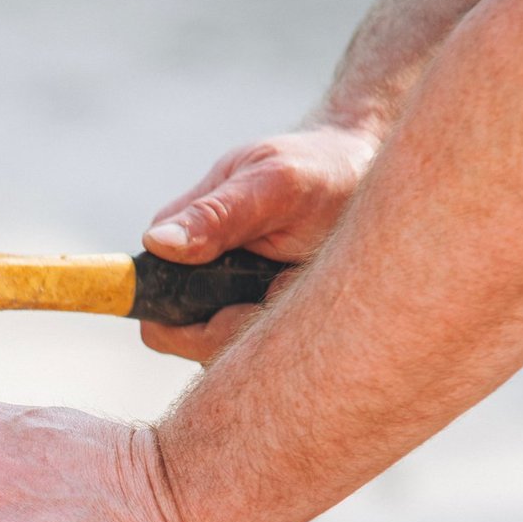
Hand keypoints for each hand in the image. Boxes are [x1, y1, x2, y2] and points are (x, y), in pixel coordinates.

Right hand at [140, 125, 378, 362]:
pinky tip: (308, 299)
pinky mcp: (258, 320)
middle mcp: (194, 277)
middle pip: (189, 340)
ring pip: (227, 351)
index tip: (240, 304)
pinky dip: (290, 334)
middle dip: (240, 325)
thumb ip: (218, 213)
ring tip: (299, 283)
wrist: (367, 175)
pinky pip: (260, 351)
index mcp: (179, 241)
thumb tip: (156, 242)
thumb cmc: (320, 169)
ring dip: (269, 327)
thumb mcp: (274, 183)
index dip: (192, 321)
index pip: (155, 306)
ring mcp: (226, 303)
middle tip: (284, 286)